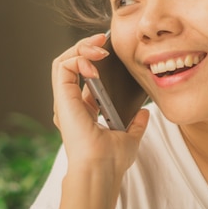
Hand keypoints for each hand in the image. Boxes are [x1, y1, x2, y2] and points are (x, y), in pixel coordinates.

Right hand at [51, 33, 148, 173]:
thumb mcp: (130, 137)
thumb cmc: (112, 160)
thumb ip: (136, 124)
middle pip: (72, 64)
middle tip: (104, 40)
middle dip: (87, 47)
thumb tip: (145, 113)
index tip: (111, 52)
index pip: (83, 77)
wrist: (102, 169)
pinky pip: (62, 67)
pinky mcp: (62, 98)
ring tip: (100, 46)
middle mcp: (71, 104)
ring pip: (64, 61)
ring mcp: (65, 101)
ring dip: (81, 48)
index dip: (95, 60)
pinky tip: (95, 61)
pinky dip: (78, 57)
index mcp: (84, 111)